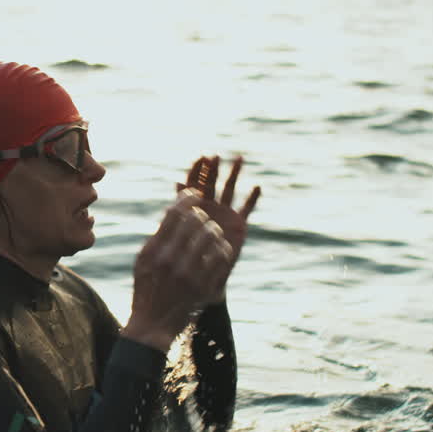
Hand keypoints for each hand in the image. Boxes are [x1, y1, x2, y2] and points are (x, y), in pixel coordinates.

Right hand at [123, 189, 236, 351]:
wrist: (152, 326)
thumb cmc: (146, 289)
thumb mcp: (143, 261)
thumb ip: (158, 236)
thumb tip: (175, 211)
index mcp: (154, 251)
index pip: (175, 213)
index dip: (188, 199)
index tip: (194, 196)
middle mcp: (171, 261)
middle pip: (195, 221)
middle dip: (202, 215)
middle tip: (204, 218)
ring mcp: (190, 275)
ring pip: (211, 237)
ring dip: (214, 231)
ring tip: (212, 233)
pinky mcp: (204, 287)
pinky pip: (221, 257)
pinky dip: (222, 249)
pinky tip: (219, 249)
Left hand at [176, 155, 260, 302]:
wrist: (199, 276)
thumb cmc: (184, 256)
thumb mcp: (178, 232)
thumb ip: (178, 209)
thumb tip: (176, 185)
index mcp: (193, 207)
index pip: (194, 183)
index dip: (197, 170)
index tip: (200, 157)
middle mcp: (209, 207)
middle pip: (212, 182)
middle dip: (214, 169)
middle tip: (215, 156)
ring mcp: (224, 214)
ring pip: (230, 190)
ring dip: (234, 174)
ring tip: (239, 158)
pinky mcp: (238, 224)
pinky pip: (247, 209)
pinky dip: (252, 198)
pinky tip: (256, 187)